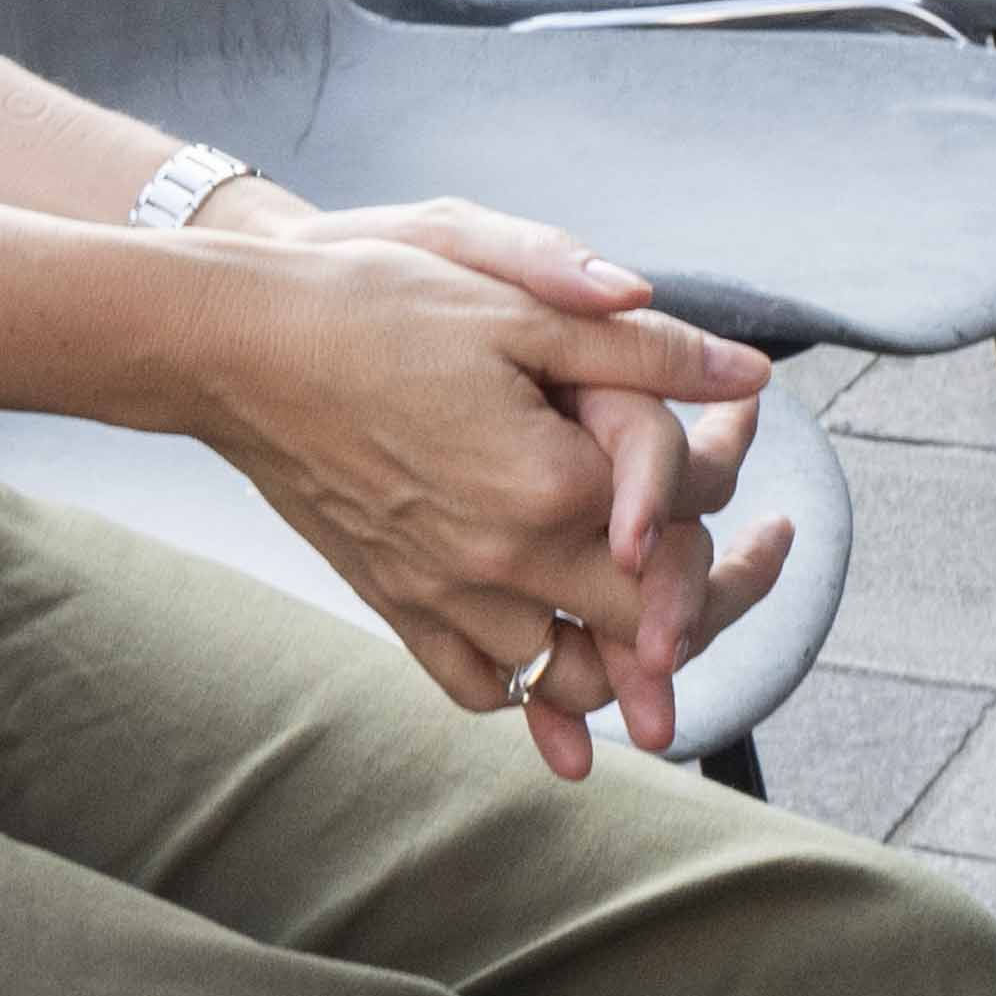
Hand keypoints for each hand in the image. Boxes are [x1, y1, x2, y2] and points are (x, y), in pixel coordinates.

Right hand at [152, 195, 786, 775]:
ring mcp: (441, 593)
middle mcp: (499, 560)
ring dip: (633, 670)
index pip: (680, 521)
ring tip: (677, 637)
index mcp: (546, 483)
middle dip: (717, 598)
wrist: (233, 342)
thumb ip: (643, 350)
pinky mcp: (393, 603)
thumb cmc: (371, 302)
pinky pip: (477, 685)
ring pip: (571, 679)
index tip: (750, 454)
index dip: (733, 485)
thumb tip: (752, 376)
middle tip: (762, 563)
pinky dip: (528, 694)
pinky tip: (557, 672)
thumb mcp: (514, 303)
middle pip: (647, 624)